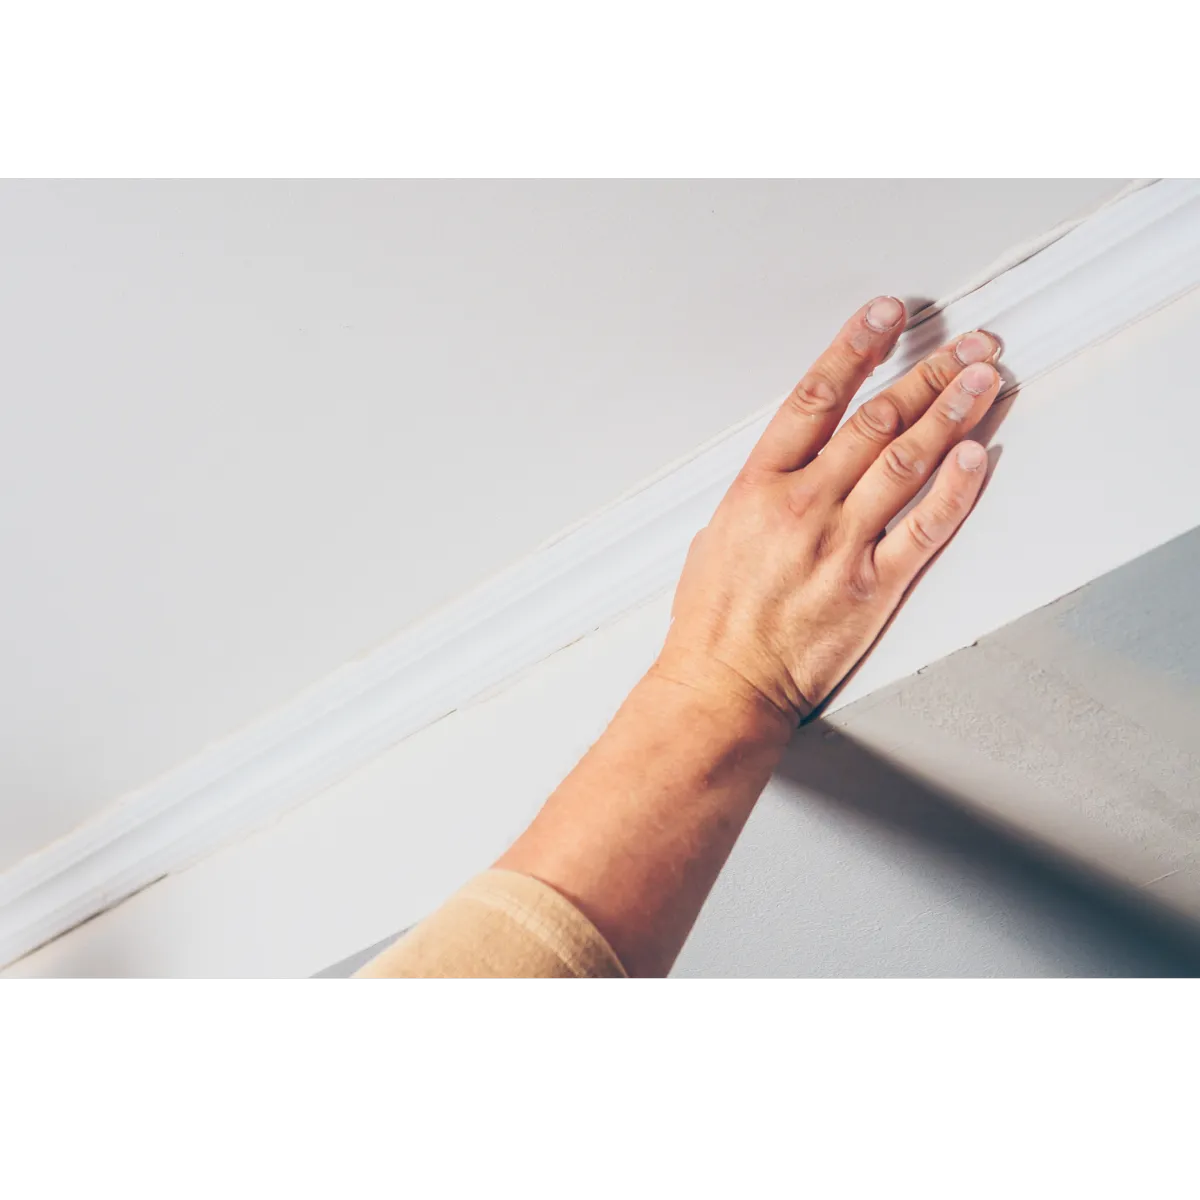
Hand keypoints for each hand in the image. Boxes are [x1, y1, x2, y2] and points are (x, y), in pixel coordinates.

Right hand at [654, 296, 1000, 729]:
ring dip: (951, 412)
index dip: (856, 347)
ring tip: (982, 378)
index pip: (815, 397)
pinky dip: (956, 489)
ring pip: (907, 460)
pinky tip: (977, 456)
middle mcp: (803, 505)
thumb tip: (788, 468)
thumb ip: (757, 495)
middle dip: (927, 371)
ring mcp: (841, 545)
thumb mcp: (714, 536)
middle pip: (876, 419)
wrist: (724, 685)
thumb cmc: (713, 621)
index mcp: (758, 486)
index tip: (887, 316)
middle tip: (965, 342)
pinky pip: (926, 528)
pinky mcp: (873, 587)